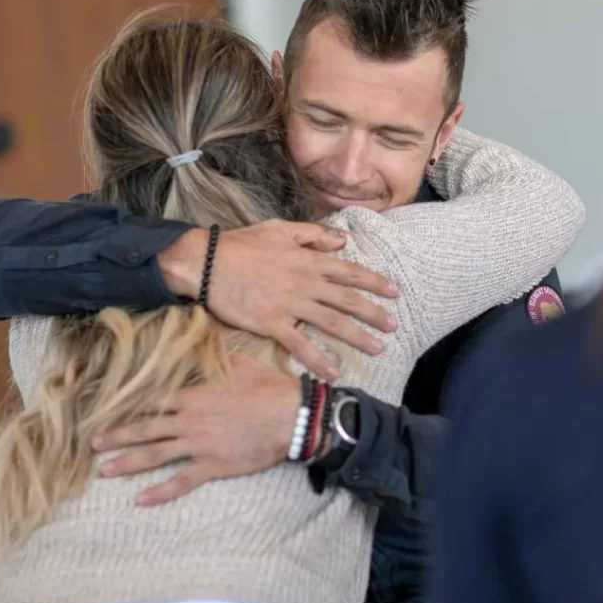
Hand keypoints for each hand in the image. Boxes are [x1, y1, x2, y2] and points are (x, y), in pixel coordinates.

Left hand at [92, 354, 301, 505]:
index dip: (131, 407)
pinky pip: (180, 481)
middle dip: (117, 436)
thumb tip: (206, 337)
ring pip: (154, 456)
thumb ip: (218, 354)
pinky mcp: (212, 466)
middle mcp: (188, 420)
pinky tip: (140, 500)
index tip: (111, 411)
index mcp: (194, 395)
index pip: (153, 401)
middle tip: (94, 444)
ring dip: (127, 463)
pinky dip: (159, 492)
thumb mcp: (242, 362)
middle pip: (145, 429)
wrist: (291, 416)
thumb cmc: (270, 388)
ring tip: (104, 471)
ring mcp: (198, 445)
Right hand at [158, 220, 398, 378]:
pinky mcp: (272, 323)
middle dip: (374, 313)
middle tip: (394, 326)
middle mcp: (306, 283)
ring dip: (357, 337)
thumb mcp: (281, 229)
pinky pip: (300, 344)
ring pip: (332, 322)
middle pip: (348, 300)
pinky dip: (318, 359)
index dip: (375, 282)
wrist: (207, 263)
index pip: (350, 272)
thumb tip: (341, 241)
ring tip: (378, 348)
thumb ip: (313, 235)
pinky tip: (334, 372)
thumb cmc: (242, 244)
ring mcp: (290, 304)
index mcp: (309, 260)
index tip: (395, 292)